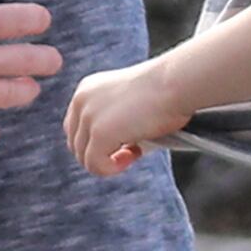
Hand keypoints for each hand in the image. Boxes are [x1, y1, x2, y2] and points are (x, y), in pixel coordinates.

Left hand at [64, 58, 190, 175]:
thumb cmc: (164, 91)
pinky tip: (133, 154)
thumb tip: (110, 151)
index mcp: (87, 90)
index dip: (95, 142)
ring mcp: (88, 117)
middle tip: (129, 150)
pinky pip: (96, 165)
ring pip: (84, 158)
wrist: (176, 82)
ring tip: (133, 151)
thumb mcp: (127, 102)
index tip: (121, 143)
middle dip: (101, 154)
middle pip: (76, 145)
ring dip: (109, 162)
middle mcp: (82, 101)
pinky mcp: (100, 133)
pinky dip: (112, 168)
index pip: (75, 128)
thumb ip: (112, 120)